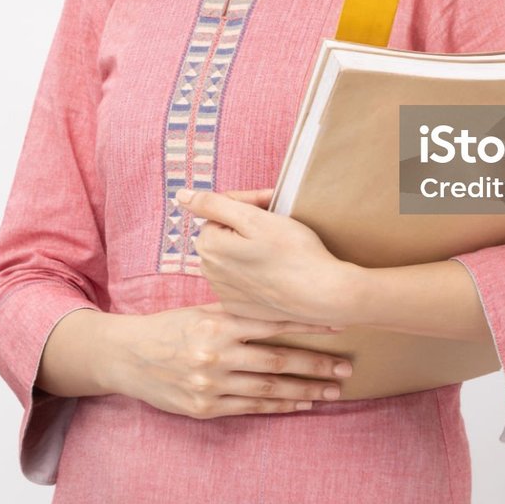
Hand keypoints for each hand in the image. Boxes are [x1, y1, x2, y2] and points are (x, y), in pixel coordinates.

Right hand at [108, 303, 354, 418]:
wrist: (128, 357)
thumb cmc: (169, 327)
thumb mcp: (199, 309)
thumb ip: (235, 307)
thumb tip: (277, 297)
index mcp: (217, 322)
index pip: (272, 323)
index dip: (307, 324)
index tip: (337, 325)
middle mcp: (217, 352)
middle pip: (278, 360)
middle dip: (316, 364)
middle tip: (346, 367)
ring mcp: (212, 383)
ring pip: (269, 388)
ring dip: (304, 389)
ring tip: (331, 390)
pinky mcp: (206, 407)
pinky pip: (251, 407)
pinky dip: (279, 406)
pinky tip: (301, 403)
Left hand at [179, 187, 358, 325]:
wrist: (322, 294)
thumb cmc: (294, 252)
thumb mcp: (253, 218)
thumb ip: (213, 204)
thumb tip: (182, 195)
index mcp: (209, 246)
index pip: (220, 211)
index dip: (248, 204)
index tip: (272, 203)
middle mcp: (209, 272)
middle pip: (225, 235)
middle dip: (248, 226)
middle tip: (278, 224)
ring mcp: (225, 292)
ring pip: (234, 257)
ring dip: (251, 248)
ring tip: (279, 250)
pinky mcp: (241, 307)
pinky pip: (242, 280)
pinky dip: (256, 272)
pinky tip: (277, 271)